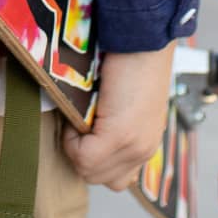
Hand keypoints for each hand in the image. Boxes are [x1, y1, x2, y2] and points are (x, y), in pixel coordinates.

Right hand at [61, 42, 176, 191]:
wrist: (142, 40)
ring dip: (76, 149)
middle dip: (81, 156)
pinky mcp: (120, 135)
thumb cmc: (131, 62)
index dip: (92, 156)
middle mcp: (143, 150)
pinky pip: (84, 156)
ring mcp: (134, 145)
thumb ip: (110, 125)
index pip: (113, 176)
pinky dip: (71, 139)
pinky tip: (76, 116)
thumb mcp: (124, 103)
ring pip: (90, 172)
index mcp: (146, 143)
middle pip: (100, 178)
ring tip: (77, 122)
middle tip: (78, 126)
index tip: (84, 130)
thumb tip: (82, 133)